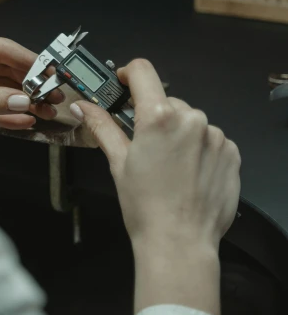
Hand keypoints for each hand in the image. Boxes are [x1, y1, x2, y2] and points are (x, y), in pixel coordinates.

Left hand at [0, 27, 63, 175]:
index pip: (1, 49)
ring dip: (23, 102)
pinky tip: (27, 120)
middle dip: (30, 84)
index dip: (29, 61)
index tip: (51, 74)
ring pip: (1, 91)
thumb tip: (24, 100)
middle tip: (54, 96)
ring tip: (48, 111)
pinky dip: (9, 115)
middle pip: (5, 70)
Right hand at [70, 59, 240, 314]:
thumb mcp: (118, 163)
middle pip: (167, 101)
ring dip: (179, 134)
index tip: (124, 83)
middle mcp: (192, 119)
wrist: (180, 242)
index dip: (129, 74)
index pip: (143, 72)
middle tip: (145, 146)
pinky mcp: (231, 152)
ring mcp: (215, 135)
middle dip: (155, 117)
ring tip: (169, 167)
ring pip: (190, 121)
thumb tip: (83, 106)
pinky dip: (198, 149)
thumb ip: (103, 127)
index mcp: (159, 117)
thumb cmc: (145, 207)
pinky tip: (188, 173)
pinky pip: (210, 139)